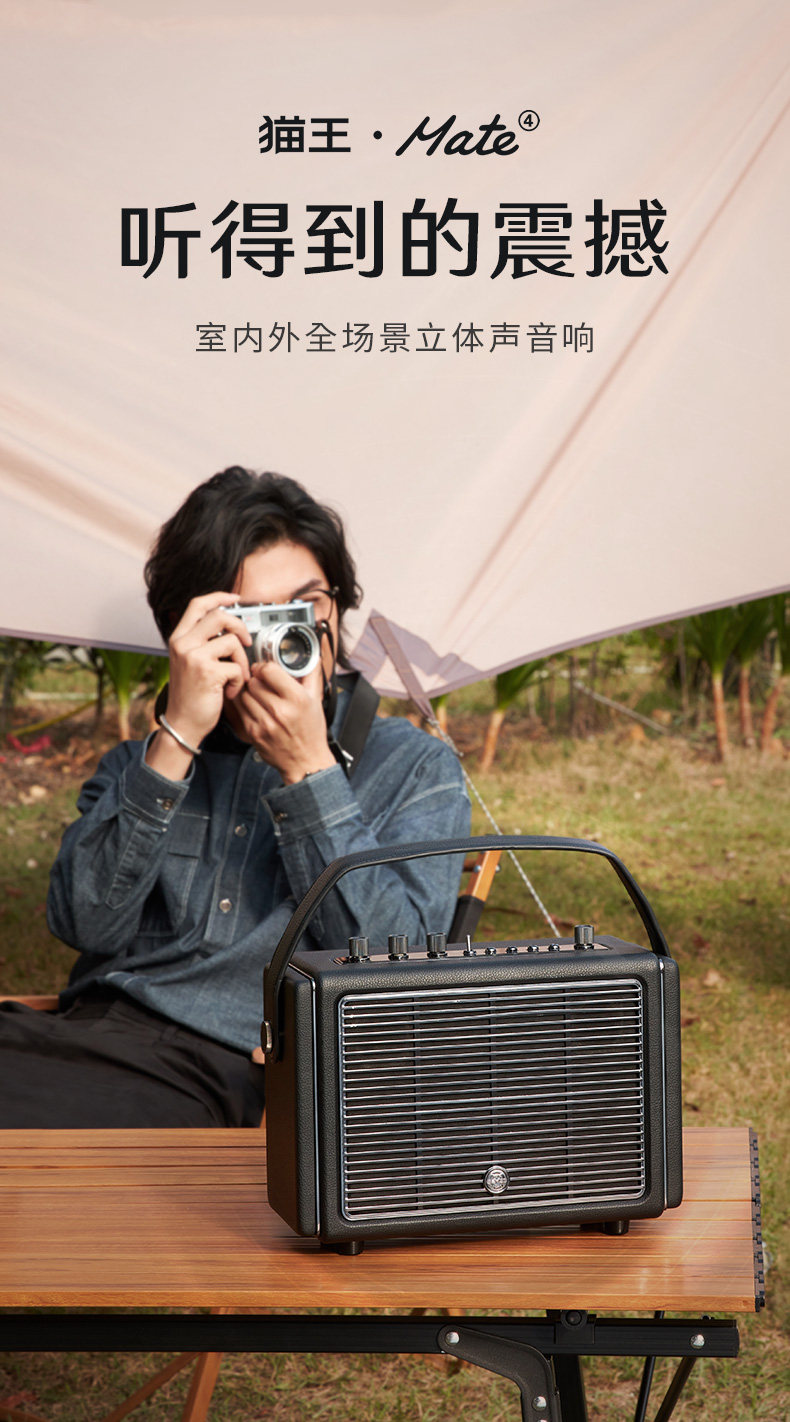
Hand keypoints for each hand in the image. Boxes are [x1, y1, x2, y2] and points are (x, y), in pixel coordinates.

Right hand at [148, 595, 251, 779]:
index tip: (235, 598)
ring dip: (241, 661)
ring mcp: (194, 656)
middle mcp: (183, 644)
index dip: (219, 597)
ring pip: (232, 641)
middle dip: (240, 627)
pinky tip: (229, 691)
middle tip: (245, 643)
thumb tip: (228, 625)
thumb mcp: (189, 662)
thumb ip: (202, 642)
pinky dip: (239, 681)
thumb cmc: (191, 696)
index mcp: (178, 638)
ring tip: (235, 677)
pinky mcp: (207, 672)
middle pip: (219, 615)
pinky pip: (236, 666)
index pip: (198, 604)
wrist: (183, 724)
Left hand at [228, 658, 335, 783]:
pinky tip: (251, 704)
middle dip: (255, 678)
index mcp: (297, 699)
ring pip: (244, 694)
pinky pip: (240, 710)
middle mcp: (281, 711)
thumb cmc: (311, 732)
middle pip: (254, 681)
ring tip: (255, 692)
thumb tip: (311, 657)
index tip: (264, 669)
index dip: (264, 666)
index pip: (269, 670)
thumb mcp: (317, 701)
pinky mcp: (254, 733)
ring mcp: (265, 723)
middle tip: (259, 680)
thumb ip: (312, 676)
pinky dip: (243, 704)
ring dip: (247, 690)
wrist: (306, 762)